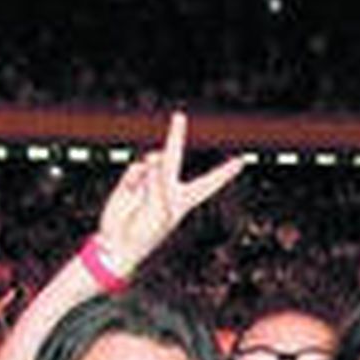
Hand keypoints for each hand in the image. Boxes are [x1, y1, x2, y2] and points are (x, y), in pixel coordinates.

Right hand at [93, 111, 245, 275]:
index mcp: (184, 200)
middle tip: (179, 116)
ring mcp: (149, 182)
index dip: (225, 172)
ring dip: (150, 167)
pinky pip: (136, 168)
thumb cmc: (145, 235)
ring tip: (145, 182)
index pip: (209, 182)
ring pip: (152, 160)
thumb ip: (159, 185)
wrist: (118, 243)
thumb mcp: (160, 213)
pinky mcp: (131, 181)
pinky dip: (134, 177)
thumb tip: (154, 160)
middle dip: (176, 136)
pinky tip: (131, 190)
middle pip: (174, 157)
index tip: (241, 161)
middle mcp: (168, 188)